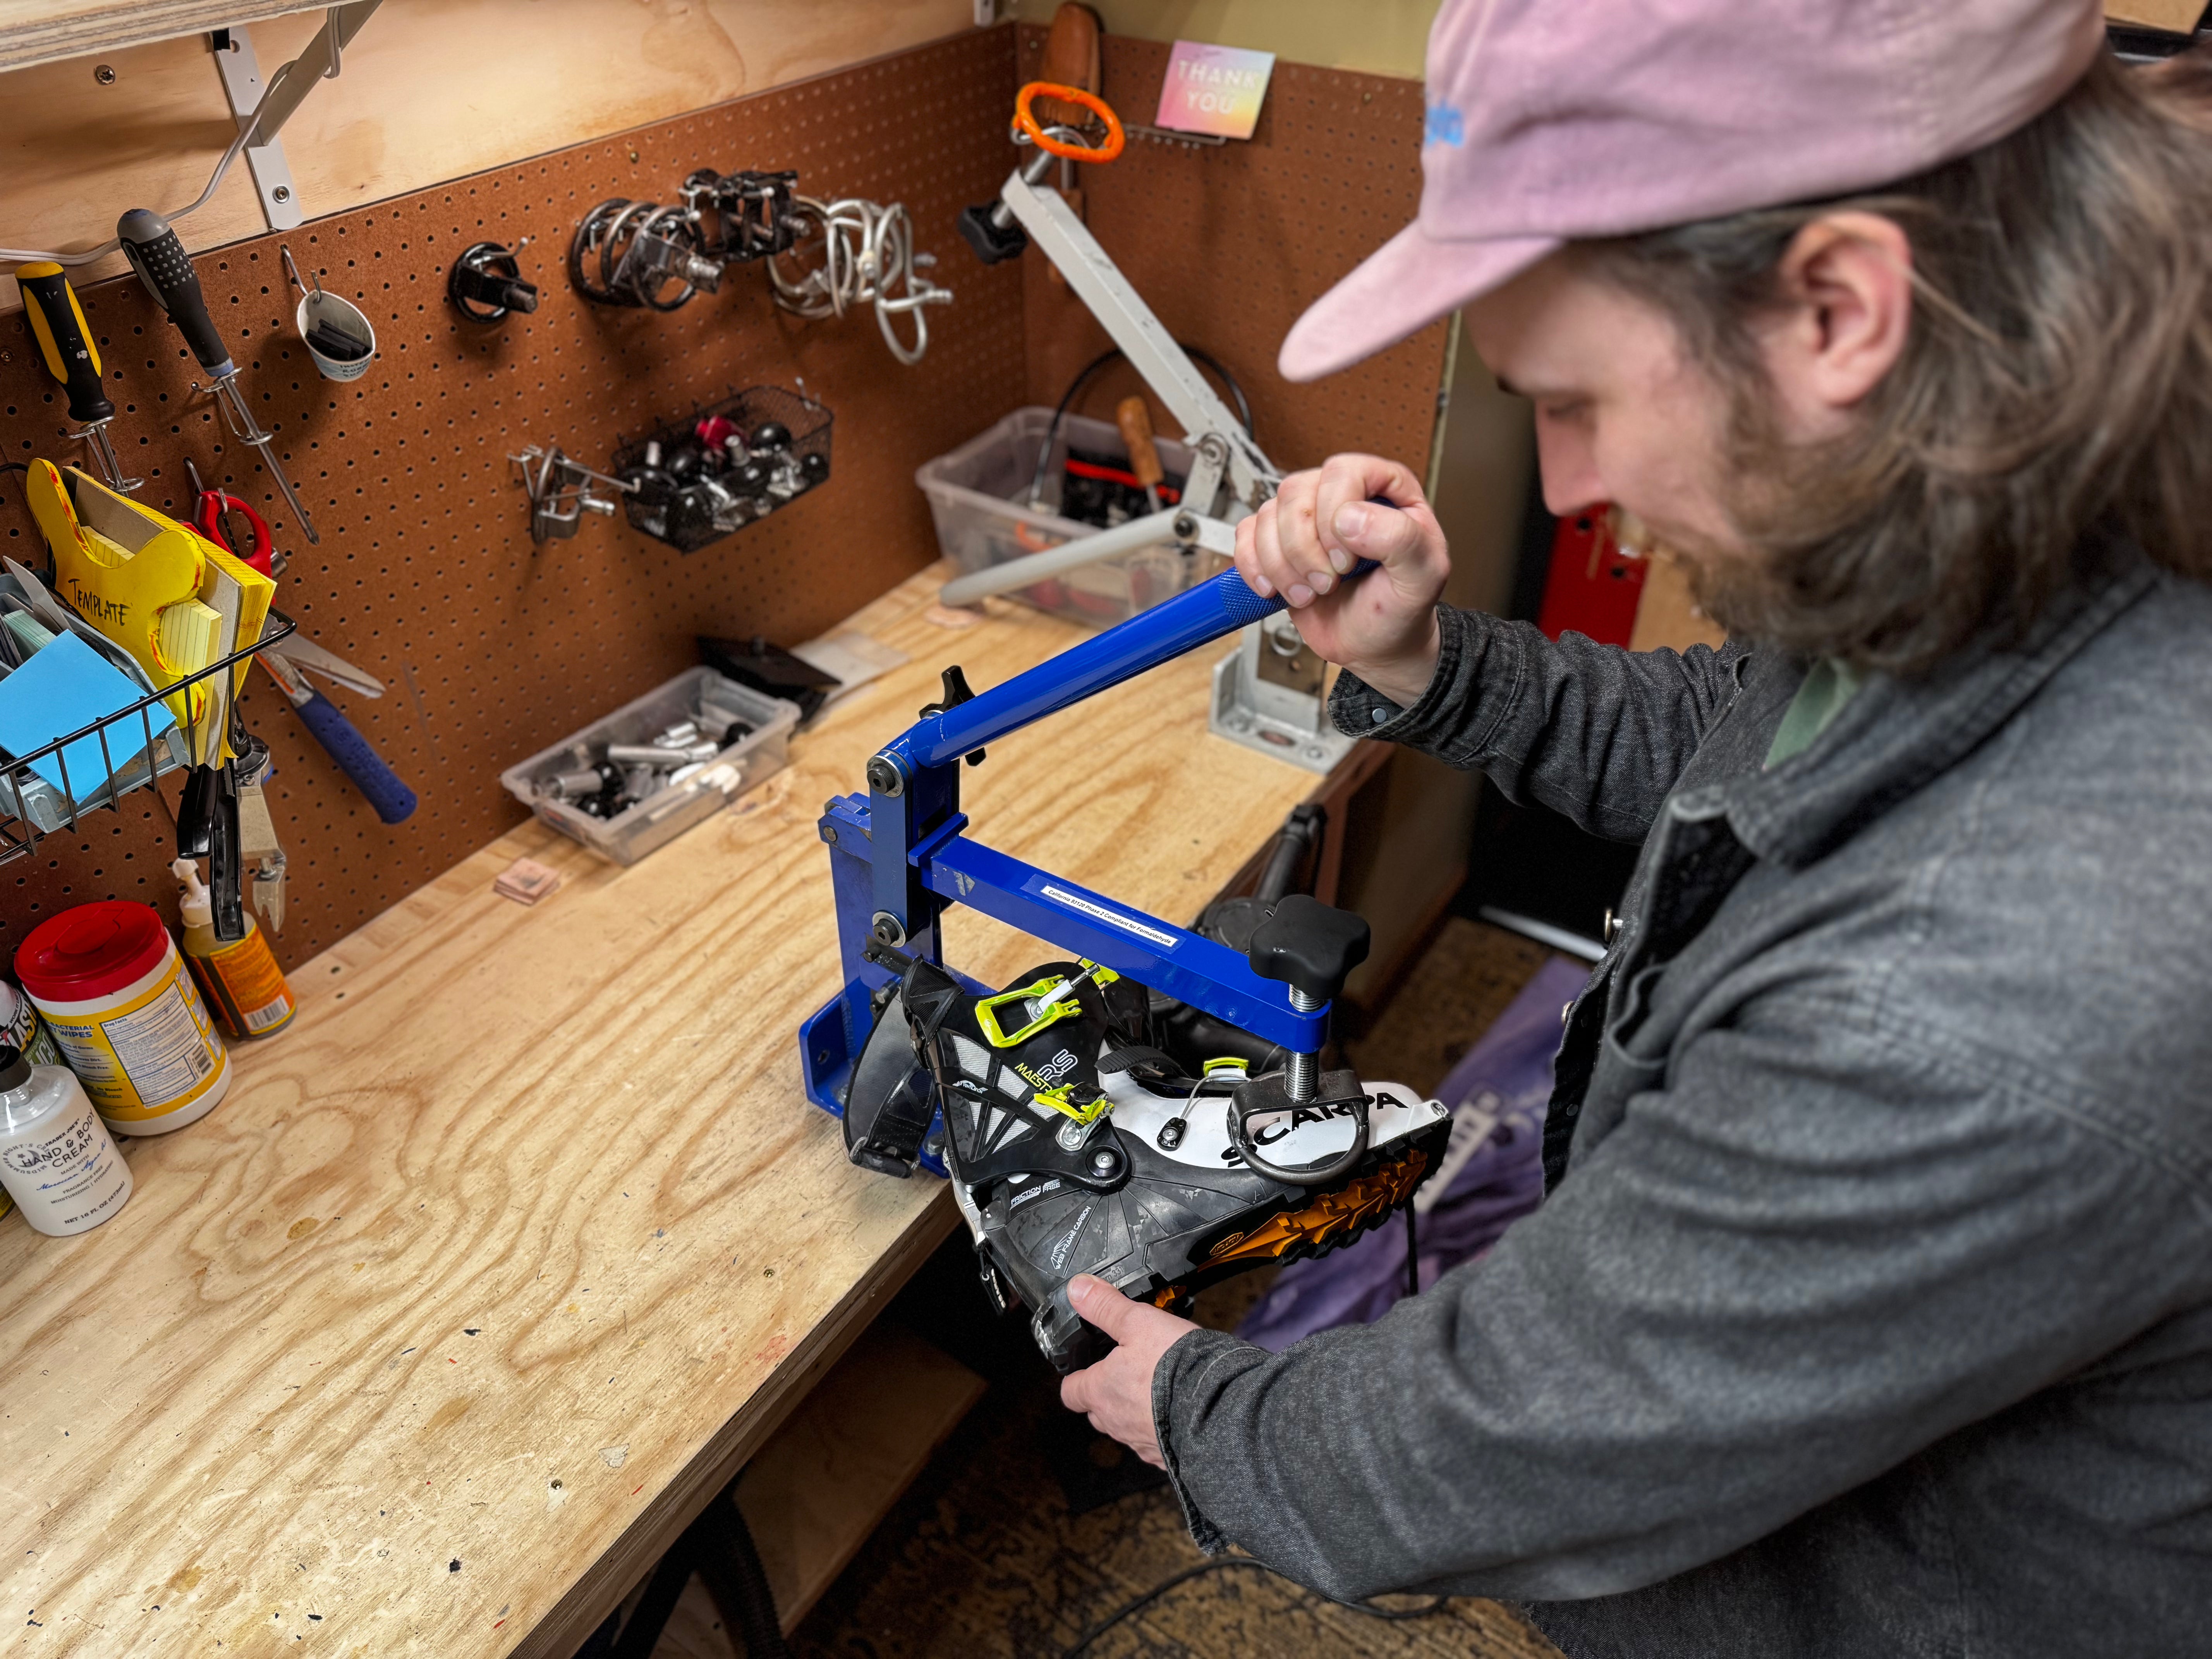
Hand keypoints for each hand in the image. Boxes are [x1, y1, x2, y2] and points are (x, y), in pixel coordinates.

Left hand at [1057, 1274, 1199, 1468]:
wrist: (1218, 1407)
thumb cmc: (1174, 1365)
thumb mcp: (1138, 1322)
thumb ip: (1106, 1306)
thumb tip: (1076, 1289)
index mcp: (1100, 1391)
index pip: (1071, 1392)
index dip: (1076, 1378)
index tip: (1086, 1368)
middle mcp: (1115, 1422)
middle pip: (1098, 1412)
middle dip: (1106, 1395)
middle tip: (1126, 1374)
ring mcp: (1140, 1442)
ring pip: (1127, 1427)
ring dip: (1135, 1412)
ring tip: (1157, 1389)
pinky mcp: (1166, 1455)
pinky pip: (1155, 1442)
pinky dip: (1161, 1428)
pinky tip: (1178, 1411)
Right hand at [1232, 453, 1449, 706]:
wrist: (1376, 646)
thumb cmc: (1402, 608)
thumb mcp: (1423, 577)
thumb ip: (1400, 539)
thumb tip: (1350, 517)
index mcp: (1384, 490)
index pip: (1343, 472)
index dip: (1335, 514)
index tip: (1347, 561)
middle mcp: (1341, 496)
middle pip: (1296, 492)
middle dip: (1304, 548)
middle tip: (1327, 583)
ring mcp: (1306, 519)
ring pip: (1268, 515)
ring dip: (1281, 564)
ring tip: (1309, 594)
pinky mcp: (1277, 543)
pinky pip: (1246, 535)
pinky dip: (1253, 566)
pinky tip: (1275, 589)